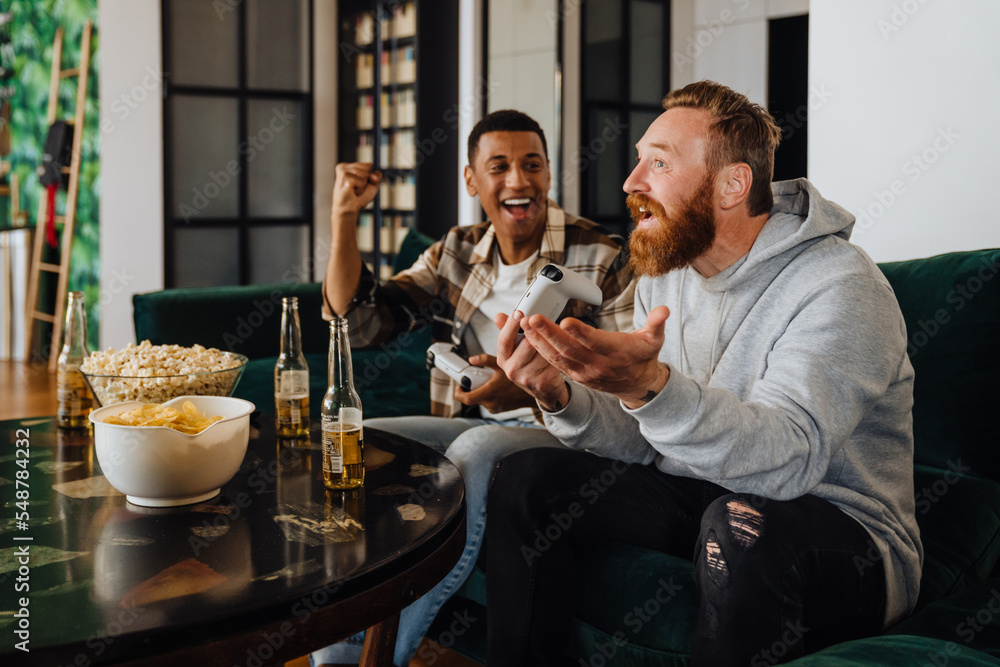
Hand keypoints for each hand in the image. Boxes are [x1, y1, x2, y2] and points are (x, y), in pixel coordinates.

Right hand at [332, 162, 380, 221]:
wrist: (349, 209)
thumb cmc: (358, 197)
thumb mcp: (372, 185)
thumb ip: (376, 176)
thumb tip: (374, 175)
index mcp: (349, 166)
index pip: (368, 165)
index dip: (370, 176)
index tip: (361, 184)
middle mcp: (344, 167)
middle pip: (367, 168)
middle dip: (366, 181)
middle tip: (357, 188)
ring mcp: (343, 171)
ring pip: (364, 174)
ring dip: (362, 186)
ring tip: (354, 190)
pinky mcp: (344, 177)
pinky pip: (361, 181)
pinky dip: (360, 189)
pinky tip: (352, 192)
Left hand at [453, 354, 537, 412]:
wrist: (532, 394)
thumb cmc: (519, 379)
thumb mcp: (503, 365)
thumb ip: (485, 360)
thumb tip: (471, 359)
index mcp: (490, 393)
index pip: (467, 399)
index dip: (459, 393)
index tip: (458, 386)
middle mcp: (490, 403)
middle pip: (472, 397)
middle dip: (472, 388)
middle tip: (477, 378)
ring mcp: (494, 408)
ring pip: (479, 399)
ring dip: (480, 390)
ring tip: (490, 382)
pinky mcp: (497, 410)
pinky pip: (486, 401)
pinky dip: (487, 394)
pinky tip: (495, 388)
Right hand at [494, 312, 570, 411]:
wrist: (544, 390)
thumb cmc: (530, 364)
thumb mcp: (515, 349)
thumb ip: (508, 331)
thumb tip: (498, 316)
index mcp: (503, 358)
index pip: (504, 339)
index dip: (511, 325)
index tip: (518, 313)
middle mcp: (512, 370)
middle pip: (527, 343)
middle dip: (537, 332)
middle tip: (544, 326)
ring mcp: (526, 378)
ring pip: (542, 350)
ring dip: (549, 342)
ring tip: (552, 340)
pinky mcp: (542, 382)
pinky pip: (553, 360)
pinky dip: (558, 353)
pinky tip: (560, 352)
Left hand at [519, 305, 671, 408]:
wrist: (637, 384)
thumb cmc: (643, 356)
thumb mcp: (654, 339)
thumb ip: (657, 323)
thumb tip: (664, 310)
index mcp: (616, 352)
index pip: (595, 342)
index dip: (580, 333)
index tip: (565, 321)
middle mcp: (597, 364)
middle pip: (570, 349)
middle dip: (549, 334)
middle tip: (532, 318)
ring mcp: (584, 371)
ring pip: (558, 357)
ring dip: (539, 341)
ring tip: (524, 324)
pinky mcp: (576, 374)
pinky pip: (555, 363)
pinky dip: (541, 350)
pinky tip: (528, 337)